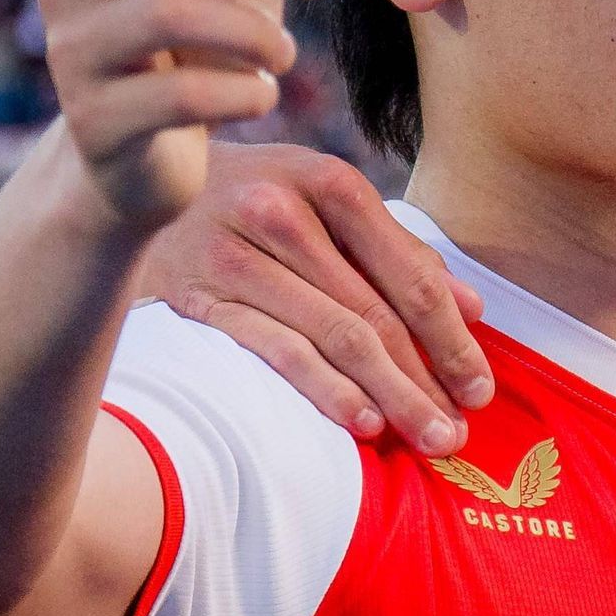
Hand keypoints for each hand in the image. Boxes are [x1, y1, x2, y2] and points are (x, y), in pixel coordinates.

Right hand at [127, 141, 495, 452]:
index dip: (451, 337)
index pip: (409, 273)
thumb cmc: (249, 195)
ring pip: (332, 336)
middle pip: (374, 313)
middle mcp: (282, 210)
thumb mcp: (322, 200)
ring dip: (388, 395)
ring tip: (426, 438)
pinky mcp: (197, 295)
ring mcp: (236, 254)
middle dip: (425, 380)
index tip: (481, 388)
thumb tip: (473, 309)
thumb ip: (397, 250)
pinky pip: (273, 349)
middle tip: (458, 434)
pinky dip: (323, 388)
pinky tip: (362, 423)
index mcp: (327, 181)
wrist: (135, 177)